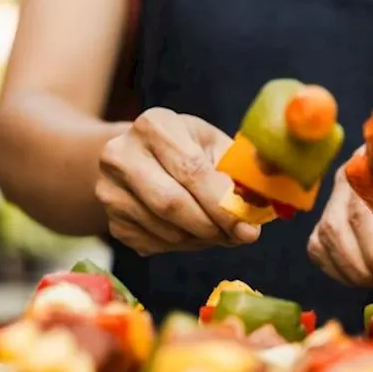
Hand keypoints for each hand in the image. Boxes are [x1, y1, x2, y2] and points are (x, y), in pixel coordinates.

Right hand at [97, 109, 260, 254]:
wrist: (136, 157)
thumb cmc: (186, 150)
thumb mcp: (213, 146)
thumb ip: (238, 172)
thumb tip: (262, 206)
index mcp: (154, 125)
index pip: (192, 171)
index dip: (223, 205)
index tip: (249, 228)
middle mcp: (121, 154)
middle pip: (172, 204)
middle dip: (213, 227)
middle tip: (238, 236)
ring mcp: (110, 190)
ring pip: (166, 230)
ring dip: (201, 239)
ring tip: (219, 231)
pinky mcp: (111, 221)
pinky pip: (155, 245)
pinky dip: (183, 246)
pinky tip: (194, 233)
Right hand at [308, 117, 372, 293]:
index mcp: (371, 165)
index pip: (357, 214)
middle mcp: (348, 181)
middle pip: (334, 232)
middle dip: (365, 269)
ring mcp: (341, 202)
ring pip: (326, 247)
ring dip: (359, 275)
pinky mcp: (344, 224)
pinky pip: (331, 255)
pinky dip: (356, 274)